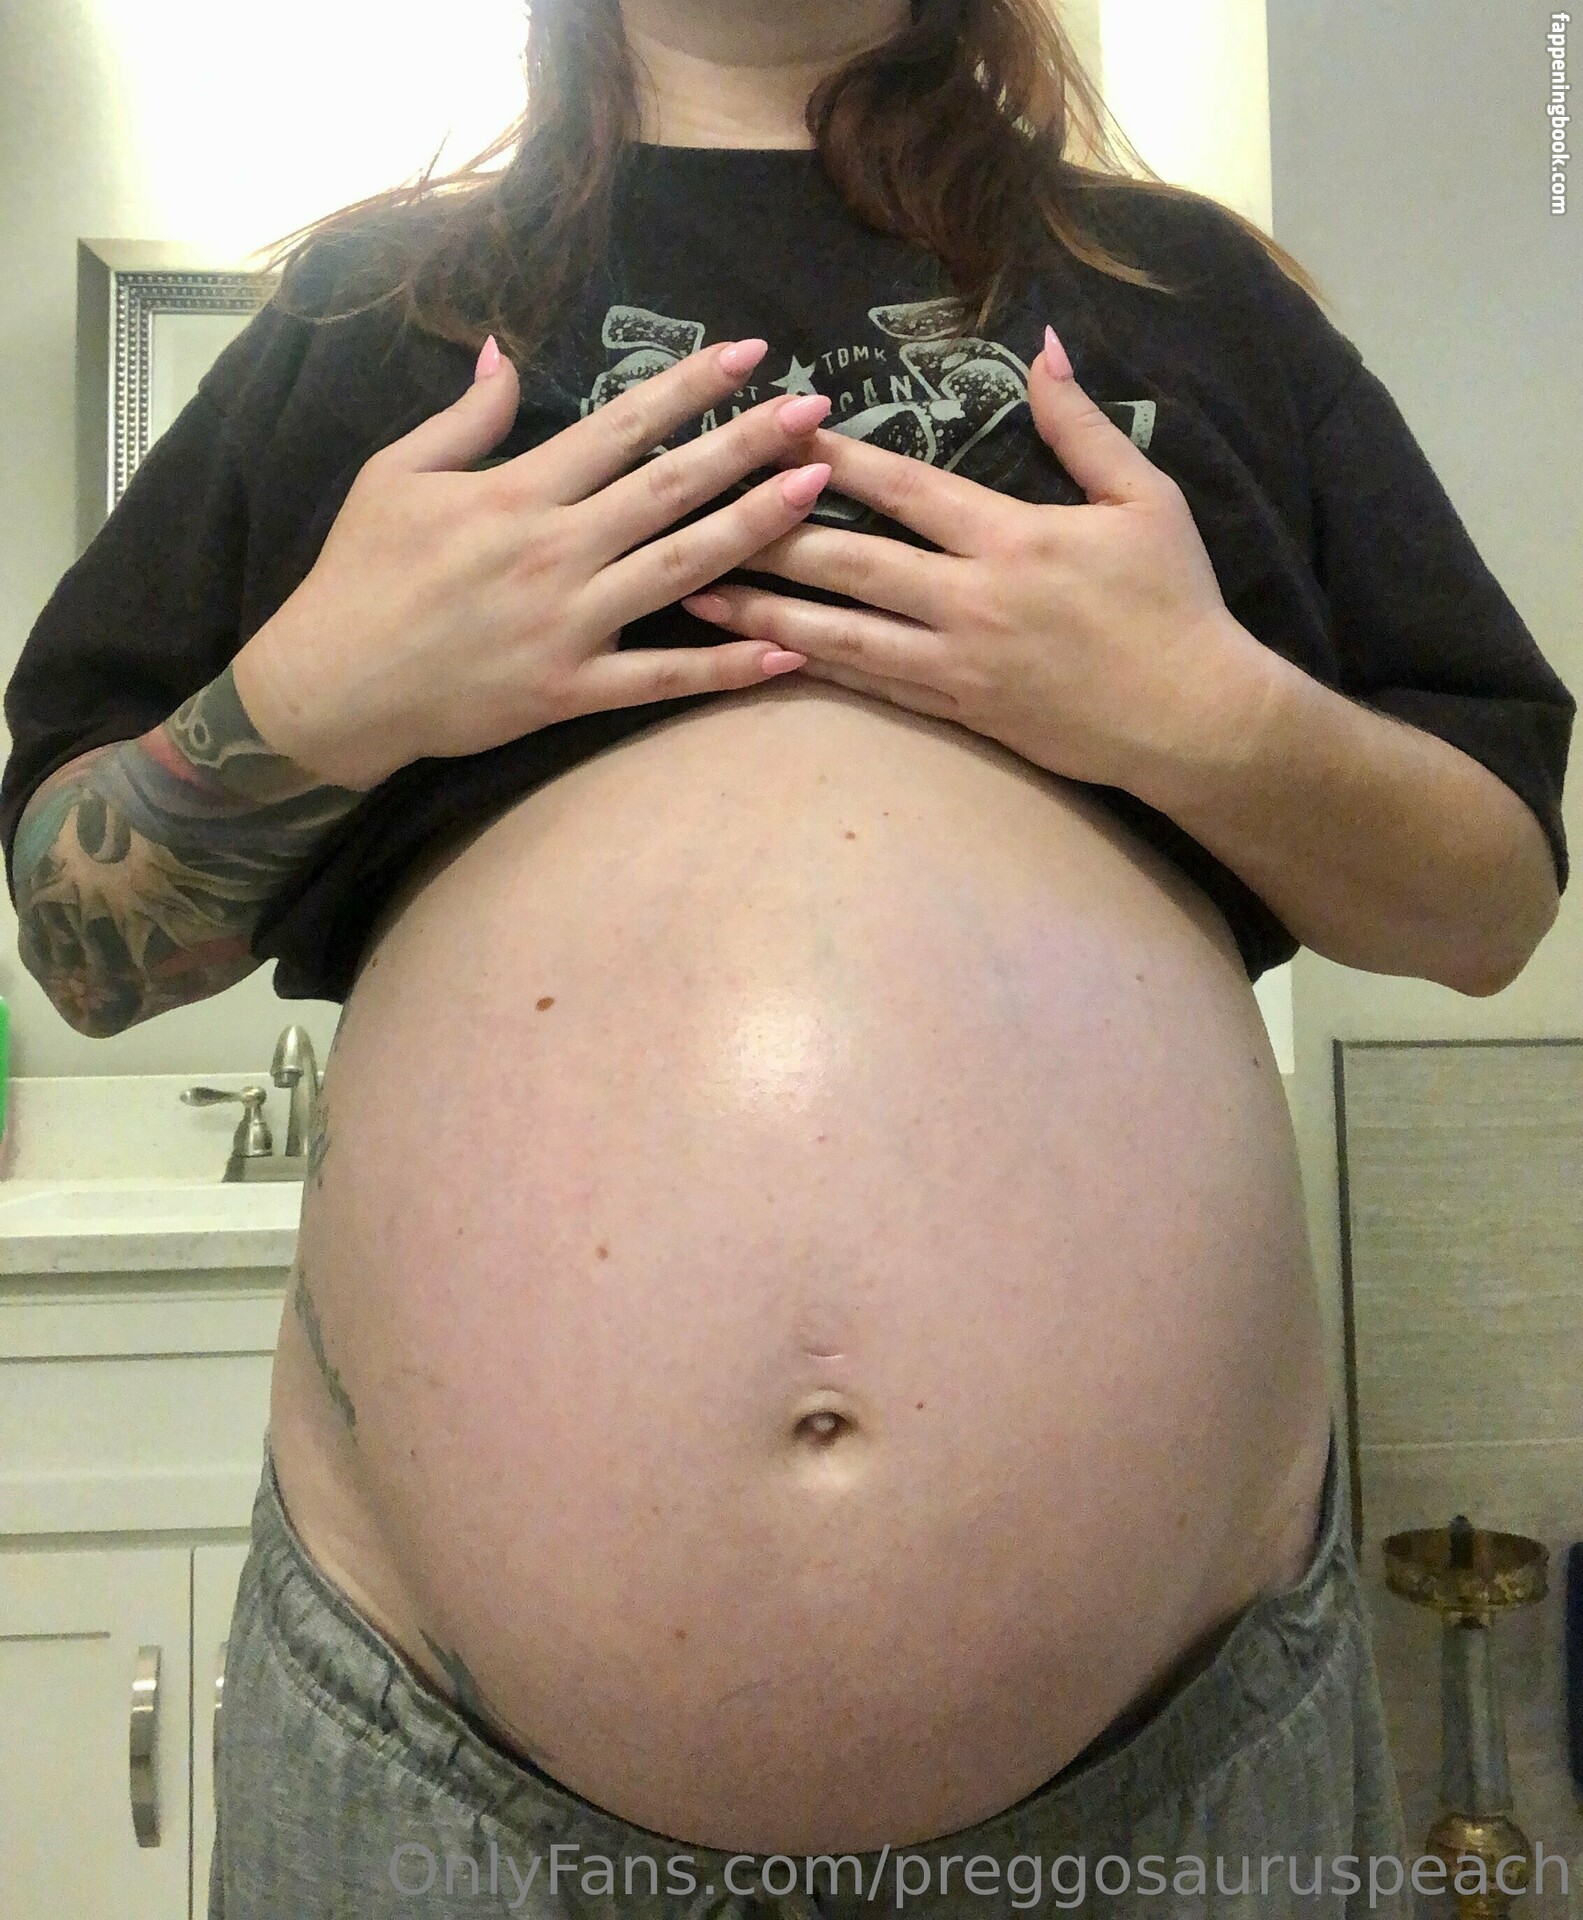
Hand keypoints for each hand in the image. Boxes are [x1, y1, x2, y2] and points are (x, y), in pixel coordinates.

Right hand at [231, 337, 830, 792]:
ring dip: (753, 528)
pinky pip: (661, 679)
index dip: (688, 386)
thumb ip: (466, 417)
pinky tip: (784, 650)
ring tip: (816, 491)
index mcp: (516, 491)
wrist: (329, 687)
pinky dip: (723, 668)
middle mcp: (553, 551)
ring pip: (680, 569)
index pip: (621, 426)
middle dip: (747, 444)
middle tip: (817, 413)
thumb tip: (507, 351)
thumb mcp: (395, 475)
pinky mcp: (570, 690)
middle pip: (669, 487)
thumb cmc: (360, 576)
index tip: (748, 354)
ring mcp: (568, 624)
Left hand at [680, 326, 1269, 794]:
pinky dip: (813, 672)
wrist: (1193, 721)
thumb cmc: (1176, 604)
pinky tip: (758, 661)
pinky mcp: (959, 714)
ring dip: (763, 617)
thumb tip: (1043, 347)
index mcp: (1012, 539)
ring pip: (841, 638)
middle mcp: (971, 602)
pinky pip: (872, 690)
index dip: (833, 459)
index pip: (904, 490)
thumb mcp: (1146, 499)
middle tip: (695, 517)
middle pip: (849, 566)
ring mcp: (958, 666)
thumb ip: (1083, 426)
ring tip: (694, 598)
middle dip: (767, 538)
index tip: (772, 429)